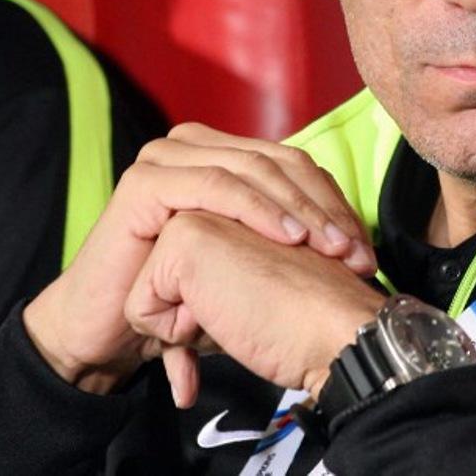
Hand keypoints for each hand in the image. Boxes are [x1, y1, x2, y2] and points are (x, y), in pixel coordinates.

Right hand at [23, 123, 375, 393]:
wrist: (110, 329)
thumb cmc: (184, 298)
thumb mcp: (248, 263)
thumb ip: (291, 239)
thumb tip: (359, 244)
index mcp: (222, 155)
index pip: (296, 164)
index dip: (335, 203)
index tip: (365, 249)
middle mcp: (195, 146)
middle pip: (282, 162)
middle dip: (326, 207)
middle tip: (357, 252)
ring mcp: (167, 158)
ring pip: (255, 168)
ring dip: (301, 208)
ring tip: (331, 247)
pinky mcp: (146, 181)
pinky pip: (217, 185)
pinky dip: (259, 209)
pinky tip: (290, 237)